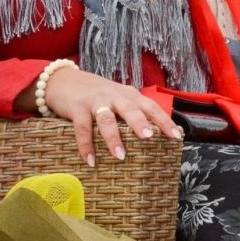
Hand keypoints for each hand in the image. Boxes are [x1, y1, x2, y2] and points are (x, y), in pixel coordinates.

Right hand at [37, 67, 181, 166]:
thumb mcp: (118, 98)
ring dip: (114, 138)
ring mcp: (96, 101)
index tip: (176, 136)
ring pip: (107, 119)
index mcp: (129, 95)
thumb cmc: (97, 94)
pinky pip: (82, 128)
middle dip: (141, 123)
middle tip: (150, 137)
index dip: (164, 121)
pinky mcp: (77, 108)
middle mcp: (115, 96)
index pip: (151, 107)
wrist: (64, 80)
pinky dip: (86, 145)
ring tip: (120, 156)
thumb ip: (132, 112)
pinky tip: (90, 160)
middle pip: (131, 109)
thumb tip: (153, 135)